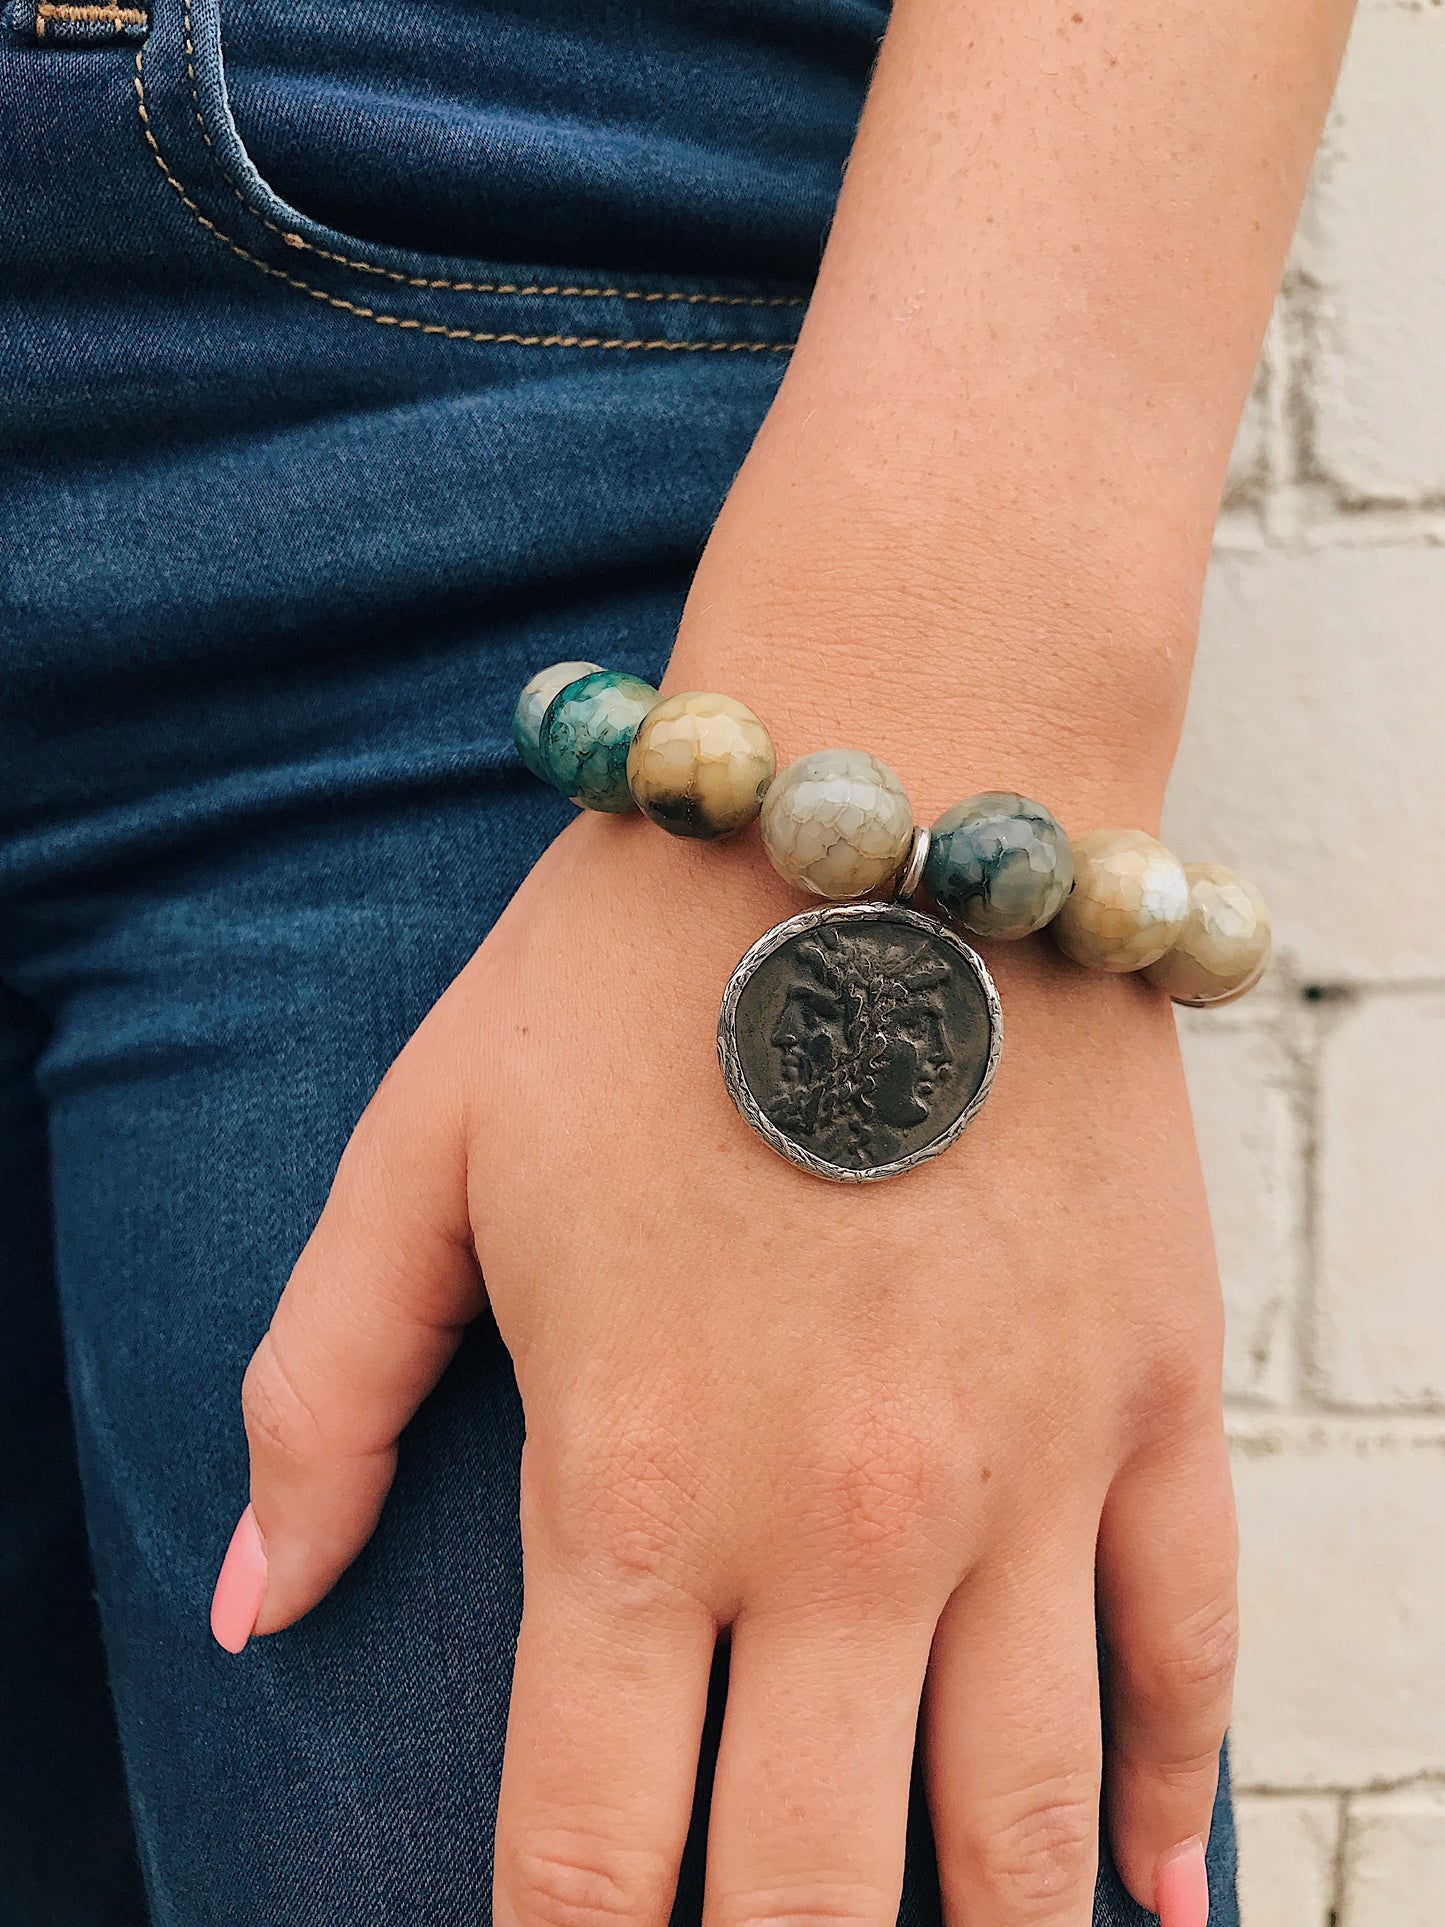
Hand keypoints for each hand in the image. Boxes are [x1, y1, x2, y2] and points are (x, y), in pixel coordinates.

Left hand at [227, 791, 1235, 1926]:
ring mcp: (1021, 1464)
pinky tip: (1150, 1898)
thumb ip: (318, 1388)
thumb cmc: (639, 957)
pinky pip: (1188, 1646)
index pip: (587, 1852)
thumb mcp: (424, 1149)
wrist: (891, 785)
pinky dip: (1171, 1799)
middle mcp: (839, 1519)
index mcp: (635, 1480)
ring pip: (1018, 1818)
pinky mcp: (1152, 1385)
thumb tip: (254, 1605)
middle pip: (805, 1889)